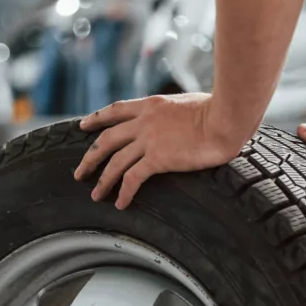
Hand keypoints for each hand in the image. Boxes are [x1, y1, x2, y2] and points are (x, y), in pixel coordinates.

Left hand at [74, 93, 246, 208]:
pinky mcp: (158, 158)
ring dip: (102, 180)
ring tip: (95, 194)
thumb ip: (177, 111)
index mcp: (151, 105)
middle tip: (80, 171)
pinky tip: (120, 203)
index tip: (84, 125)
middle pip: (106, 139)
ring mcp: (149, 140)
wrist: (225, 117)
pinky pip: (133, 178)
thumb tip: (181, 118)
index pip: (116, 110)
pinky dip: (124, 192)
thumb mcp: (190, 101)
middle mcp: (144, 121)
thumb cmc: (219, 109)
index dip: (97, 118)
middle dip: (90, 156)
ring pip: (114, 161)